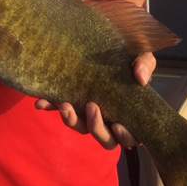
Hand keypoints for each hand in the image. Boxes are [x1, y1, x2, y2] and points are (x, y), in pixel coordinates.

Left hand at [34, 51, 155, 149]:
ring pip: (81, 128)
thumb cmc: (130, 59)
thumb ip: (145, 65)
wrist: (106, 46)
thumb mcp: (142, 58)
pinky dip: (50, 107)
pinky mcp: (72, 103)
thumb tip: (141, 78)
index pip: (131, 137)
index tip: (117, 125)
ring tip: (64, 105)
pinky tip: (41, 102)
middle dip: (95, 127)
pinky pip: (60, 110)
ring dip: (71, 120)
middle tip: (91, 106)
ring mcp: (89, 114)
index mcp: (131, 117)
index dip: (125, 136)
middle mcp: (110, 121)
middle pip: (105, 139)